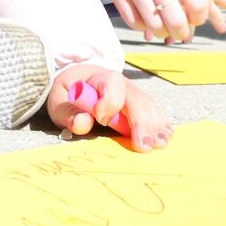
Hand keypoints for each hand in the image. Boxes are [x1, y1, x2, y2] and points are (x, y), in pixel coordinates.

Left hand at [47, 64, 173, 149]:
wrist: (80, 79)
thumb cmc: (70, 91)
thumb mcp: (59, 100)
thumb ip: (68, 113)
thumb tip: (83, 123)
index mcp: (101, 78)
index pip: (112, 87)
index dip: (108, 104)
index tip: (100, 119)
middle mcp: (122, 84)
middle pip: (137, 100)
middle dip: (142, 123)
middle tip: (144, 147)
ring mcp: (133, 93)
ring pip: (149, 107)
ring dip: (156, 125)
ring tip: (160, 144)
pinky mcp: (140, 103)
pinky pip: (154, 111)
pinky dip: (161, 123)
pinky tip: (166, 135)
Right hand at [93, 0, 209, 41]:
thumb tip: (212, 2)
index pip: (198, 4)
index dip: (199, 18)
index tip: (196, 18)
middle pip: (176, 21)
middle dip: (181, 32)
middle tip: (180, 31)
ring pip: (154, 26)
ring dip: (162, 33)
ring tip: (162, 28)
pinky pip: (133, 21)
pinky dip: (142, 26)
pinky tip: (145, 21)